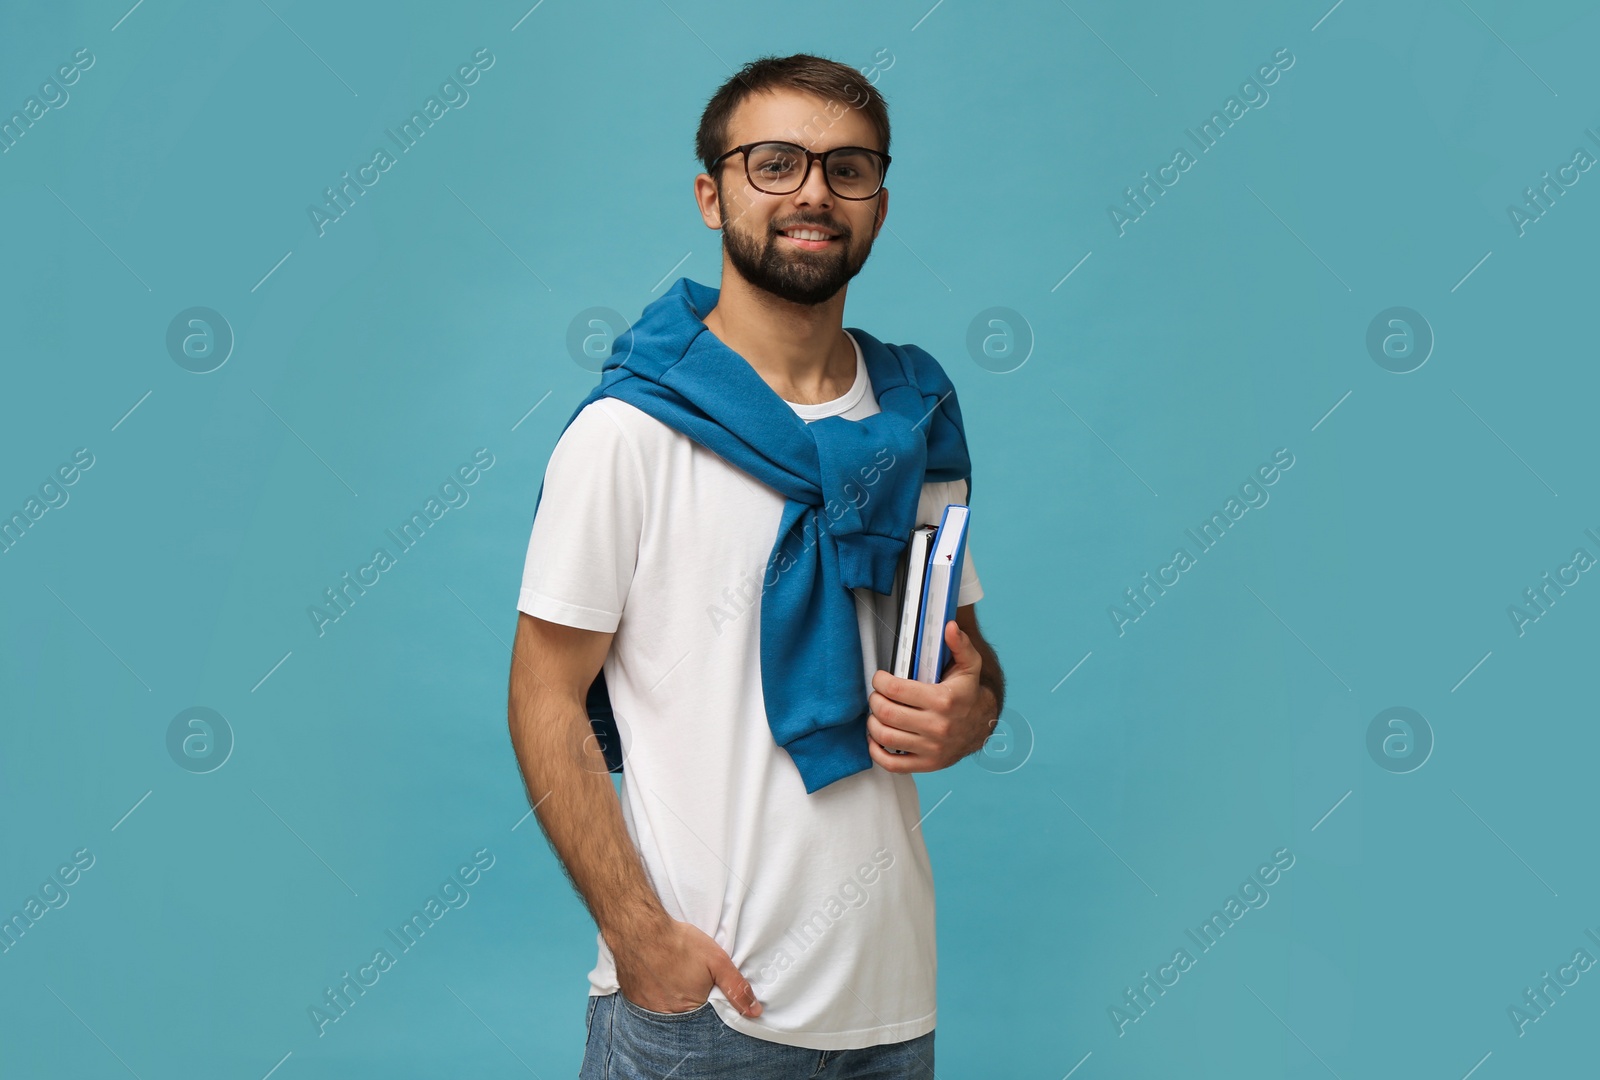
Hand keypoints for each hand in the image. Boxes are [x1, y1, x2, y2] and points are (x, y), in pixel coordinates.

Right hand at [611, 917, 762, 1017]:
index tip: (707, 990)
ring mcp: (648, 1009)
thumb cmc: (679, 943)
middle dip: (691, 1001)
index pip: (706, 1020)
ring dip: (672, 998)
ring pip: (666, 1010)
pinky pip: (648, 1003)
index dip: (710, 1006)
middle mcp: (668, 1016)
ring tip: (674, 976)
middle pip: (686, 1016)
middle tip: (688, 978)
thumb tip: (755, 1012)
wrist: (639, 929)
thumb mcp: (717, 961)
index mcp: (691, 1010)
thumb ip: (736, 987)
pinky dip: (654, 994)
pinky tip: (658, 977)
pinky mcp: (633, 999)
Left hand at [866, 619, 992, 771]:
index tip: (880, 678)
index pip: (896, 690)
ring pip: (886, 737)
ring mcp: (932, 748)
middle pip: (887, 713)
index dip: (880, 682)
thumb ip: (960, 645)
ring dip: (872, 723)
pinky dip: (876, 752)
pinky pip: (893, 764)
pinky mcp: (927, 764)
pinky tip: (876, 738)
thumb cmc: (967, 693)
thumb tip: (950, 626)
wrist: (982, 726)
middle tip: (876, 695)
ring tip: (876, 713)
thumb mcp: (968, 666)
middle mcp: (938, 726)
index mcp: (943, 700)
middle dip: (875, 701)